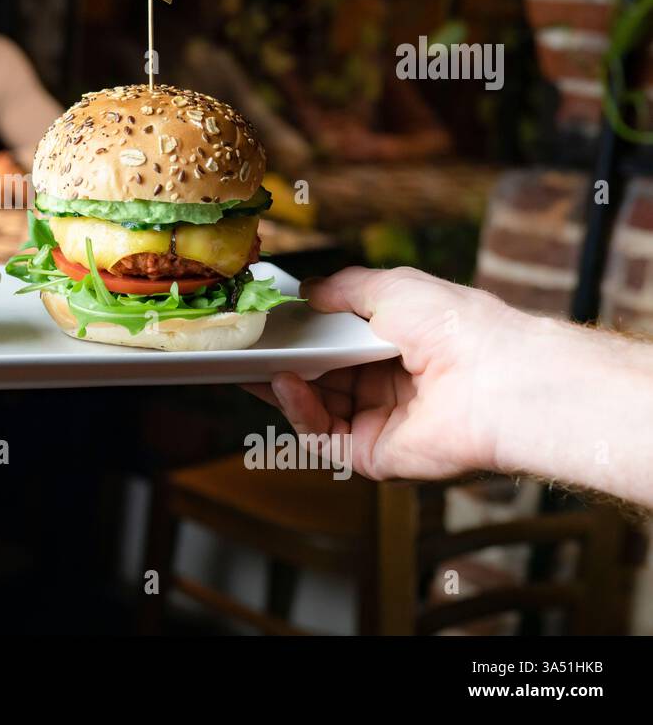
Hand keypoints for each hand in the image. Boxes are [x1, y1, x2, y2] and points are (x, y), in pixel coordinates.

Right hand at [241, 266, 516, 480]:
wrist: (496, 378)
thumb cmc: (456, 326)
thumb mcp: (392, 287)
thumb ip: (344, 288)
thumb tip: (308, 290)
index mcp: (397, 347)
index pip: (337, 345)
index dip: (302, 336)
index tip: (267, 325)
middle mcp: (388, 388)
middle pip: (320, 379)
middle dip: (282, 362)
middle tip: (244, 347)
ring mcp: (380, 423)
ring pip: (315, 409)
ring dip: (284, 386)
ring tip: (256, 364)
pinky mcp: (374, 455)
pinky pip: (324, 436)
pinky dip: (299, 411)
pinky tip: (286, 384)